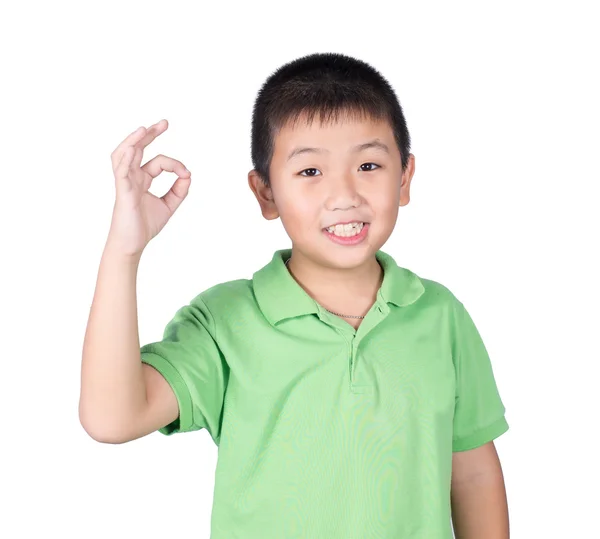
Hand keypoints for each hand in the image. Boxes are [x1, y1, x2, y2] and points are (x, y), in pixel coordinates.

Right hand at [106, 119, 191, 256]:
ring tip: (144, 129)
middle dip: (150, 135)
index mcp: (142, 179)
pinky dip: (126, 158)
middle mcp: (132, 177)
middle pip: (137, 149)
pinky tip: (133, 148)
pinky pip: (121, 171)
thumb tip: (188, 175)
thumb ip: (179, 190)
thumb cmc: (144, 226)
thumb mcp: (168, 205)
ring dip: (133, 141)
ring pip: (124, 155)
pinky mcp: (122, 192)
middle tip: (164, 123)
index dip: (175, 165)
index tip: (186, 174)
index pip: (159, 162)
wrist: (132, 245)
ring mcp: (125, 183)